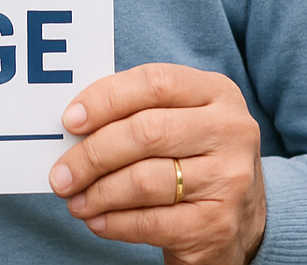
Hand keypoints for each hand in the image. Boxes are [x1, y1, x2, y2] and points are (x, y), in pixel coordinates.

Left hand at [49, 63, 265, 264]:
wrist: (244, 220)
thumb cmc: (193, 158)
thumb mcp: (181, 120)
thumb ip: (137, 111)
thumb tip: (74, 124)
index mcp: (217, 93)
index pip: (154, 83)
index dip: (106, 99)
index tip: (69, 121)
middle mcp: (230, 131)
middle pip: (146, 132)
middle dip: (93, 154)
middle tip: (62, 173)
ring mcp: (228, 179)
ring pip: (144, 181)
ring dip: (98, 193)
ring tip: (74, 199)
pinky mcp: (217, 224)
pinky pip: (150, 222)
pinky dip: (114, 222)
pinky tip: (97, 220)